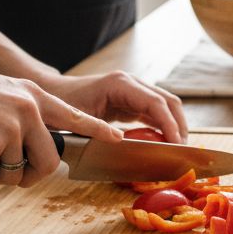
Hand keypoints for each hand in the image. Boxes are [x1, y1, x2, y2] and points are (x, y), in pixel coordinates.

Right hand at [0, 58, 122, 187]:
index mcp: (32, 95)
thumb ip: (20, 116)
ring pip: (13, 175)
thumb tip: (29, 153)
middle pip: (48, 162)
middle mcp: (29, 110)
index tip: (116, 137)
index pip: (73, 116)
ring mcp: (13, 127)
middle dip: (27, 176)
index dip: (95, 129)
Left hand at [37, 71, 187, 143]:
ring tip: (177, 149)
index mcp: (120, 84)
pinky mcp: (131, 99)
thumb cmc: (60, 104)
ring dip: (174, 126)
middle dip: (179, 125)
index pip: (156, 102)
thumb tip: (122, 143)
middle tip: (182, 151)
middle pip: (168, 101)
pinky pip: (154, 111)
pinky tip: (164, 142)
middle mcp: (131, 83)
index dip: (170, 124)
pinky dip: (163, 126)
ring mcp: (133, 90)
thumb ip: (100, 131)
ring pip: (165, 105)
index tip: (177, 144)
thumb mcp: (78, 120)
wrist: (50, 92)